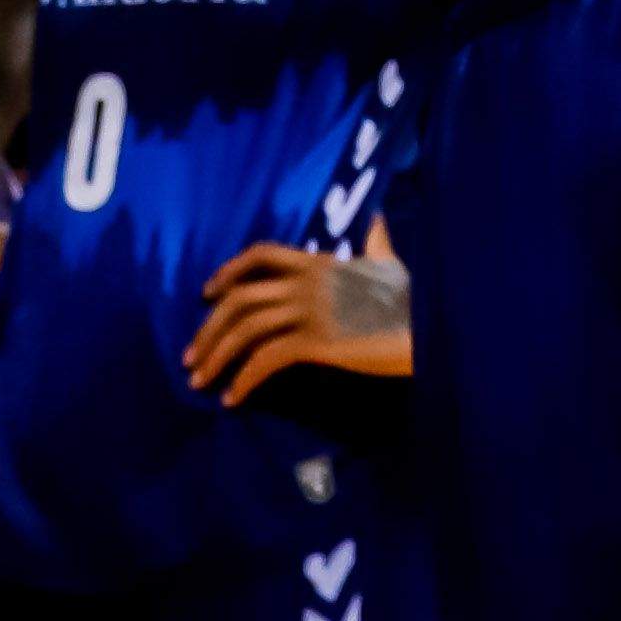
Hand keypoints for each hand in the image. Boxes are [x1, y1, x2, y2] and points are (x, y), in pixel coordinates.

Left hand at [187, 241, 406, 401]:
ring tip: (198, 382)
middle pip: (240, 298)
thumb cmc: (414, 300)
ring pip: (246, 329)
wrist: (430, 329)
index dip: (228, 272)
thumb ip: (377, 243)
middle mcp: (308, 281)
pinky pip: (266, 359)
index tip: (207, 293)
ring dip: (216, 356)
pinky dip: (244, 380)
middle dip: (209, 329)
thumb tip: (377, 220)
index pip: (260, 255)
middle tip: (190, 357)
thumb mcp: (391, 263)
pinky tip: (233, 399)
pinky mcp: (318, 341)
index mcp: (318, 262)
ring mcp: (311, 310)